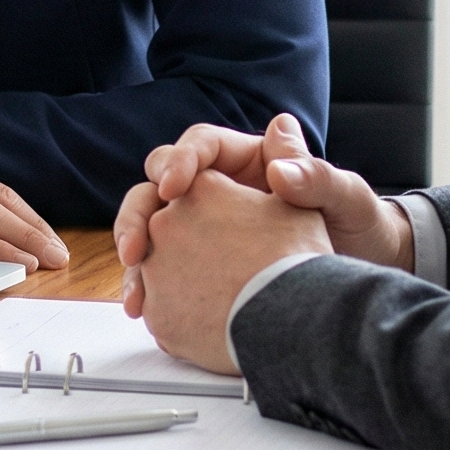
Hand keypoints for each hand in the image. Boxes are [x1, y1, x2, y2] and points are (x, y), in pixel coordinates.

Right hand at [114, 114, 412, 315]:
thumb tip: (280, 167)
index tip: (174, 186)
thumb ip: (315, 177)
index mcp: (250, 160)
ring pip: (154, 228)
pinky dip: (149, 284)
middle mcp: (221, 189)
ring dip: (136, 254)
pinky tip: (143, 306)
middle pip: (161, 185)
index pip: (201, 146)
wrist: (363, 272)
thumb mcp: (345, 197)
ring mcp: (208, 227)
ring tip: (135, 286)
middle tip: (137, 243)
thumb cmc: (359, 224)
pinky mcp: (203, 263)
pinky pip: (166, 266)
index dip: (180, 162)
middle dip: (141, 212)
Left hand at [126, 170, 331, 372]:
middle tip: (182, 257)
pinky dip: (172, 312)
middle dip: (161, 235)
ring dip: (168, 277)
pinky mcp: (156, 314)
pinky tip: (200, 321)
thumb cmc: (297, 259)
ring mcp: (157, 270)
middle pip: (156, 224)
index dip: (184, 188)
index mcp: (200, 188)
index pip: (180, 178)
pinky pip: (155, 307)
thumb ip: (286, 166)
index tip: (187, 205)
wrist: (290, 323)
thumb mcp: (298, 206)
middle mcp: (168, 223)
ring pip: (152, 268)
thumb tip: (281, 125)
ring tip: (201, 297)